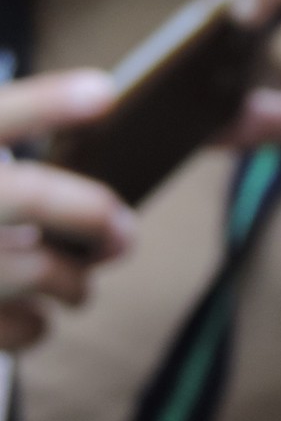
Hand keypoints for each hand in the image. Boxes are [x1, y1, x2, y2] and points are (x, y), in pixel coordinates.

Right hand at [0, 70, 134, 348]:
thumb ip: (21, 156)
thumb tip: (109, 148)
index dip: (48, 104)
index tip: (108, 92)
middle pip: (22, 195)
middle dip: (88, 210)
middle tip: (123, 231)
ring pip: (28, 269)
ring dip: (73, 279)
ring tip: (79, 282)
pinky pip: (16, 328)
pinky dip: (38, 325)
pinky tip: (35, 314)